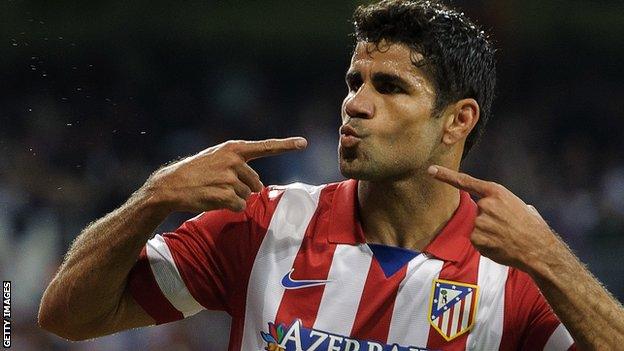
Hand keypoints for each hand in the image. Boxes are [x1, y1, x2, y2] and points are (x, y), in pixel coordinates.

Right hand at [142, 137, 306, 213]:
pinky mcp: (224, 194)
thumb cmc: (195, 172)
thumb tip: (259, 187)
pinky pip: (239, 207)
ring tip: (213, 191)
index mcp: (233, 149)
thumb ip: (238, 165)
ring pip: (246, 196)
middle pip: (255, 183)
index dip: (286, 146)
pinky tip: (213, 200)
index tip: (304, 143)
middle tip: (220, 186)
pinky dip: (229, 208)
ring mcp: (229, 178)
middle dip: (243, 189)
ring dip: (234, 199)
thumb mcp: (216, 158)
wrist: (170, 185)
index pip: (265, 147)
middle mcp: (234, 160)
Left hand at [428, 165, 558, 271]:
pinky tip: (500, 246)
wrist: (539, 249)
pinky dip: (486, 245)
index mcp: (496, 192)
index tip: (431, 170)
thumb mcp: (520, 205)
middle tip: (507, 228)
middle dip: (489, 220)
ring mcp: (480, 221)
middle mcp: (485, 204)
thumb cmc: (533, 227)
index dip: (446, 176)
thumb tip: (498, 207)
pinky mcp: (477, 238)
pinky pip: (477, 241)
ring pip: (477, 227)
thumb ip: (502, 203)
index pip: (466, 182)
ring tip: (506, 237)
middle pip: (478, 211)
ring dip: (488, 233)